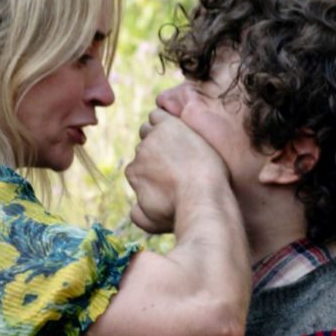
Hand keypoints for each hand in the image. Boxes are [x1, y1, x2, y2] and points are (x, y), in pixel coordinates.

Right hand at [124, 108, 229, 233]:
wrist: (202, 197)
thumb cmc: (179, 212)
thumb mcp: (151, 222)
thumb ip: (137, 215)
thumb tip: (133, 207)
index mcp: (133, 172)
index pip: (140, 163)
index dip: (154, 167)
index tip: (170, 172)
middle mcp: (139, 154)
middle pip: (145, 144)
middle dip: (157, 149)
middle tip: (178, 157)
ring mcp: (152, 138)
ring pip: (150, 127)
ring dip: (161, 133)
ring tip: (179, 142)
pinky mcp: (168, 126)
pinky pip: (159, 114)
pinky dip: (165, 117)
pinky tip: (177, 126)